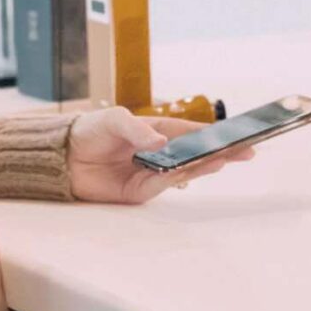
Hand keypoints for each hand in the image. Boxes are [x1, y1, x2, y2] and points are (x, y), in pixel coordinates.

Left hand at [67, 106, 253, 203]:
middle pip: (199, 153)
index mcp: (160, 132)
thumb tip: (160, 143)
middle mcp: (162, 153)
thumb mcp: (114, 119)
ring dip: (208, 164)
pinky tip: (198, 168)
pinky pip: (167, 183)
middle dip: (224, 152)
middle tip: (248, 151)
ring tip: (228, 157)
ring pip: (188, 169)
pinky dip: (183, 176)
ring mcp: (154, 172)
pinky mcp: (142, 190)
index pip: (195, 133)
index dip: (218, 134)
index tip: (240, 135)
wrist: (62, 158)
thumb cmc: (90, 132)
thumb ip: (137, 129)